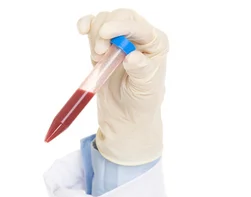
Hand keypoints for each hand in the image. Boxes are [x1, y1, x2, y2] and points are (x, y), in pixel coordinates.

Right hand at [77, 9, 168, 164]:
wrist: (126, 113)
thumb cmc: (142, 102)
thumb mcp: (145, 89)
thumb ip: (141, 71)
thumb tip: (133, 57)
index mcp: (156, 44)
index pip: (138, 26)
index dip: (120, 26)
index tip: (106, 35)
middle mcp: (140, 36)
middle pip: (120, 16)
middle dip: (105, 31)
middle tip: (100, 54)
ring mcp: (121, 37)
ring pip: (104, 20)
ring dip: (96, 36)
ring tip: (99, 59)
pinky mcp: (105, 42)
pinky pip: (93, 24)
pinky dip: (86, 25)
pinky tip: (82, 30)